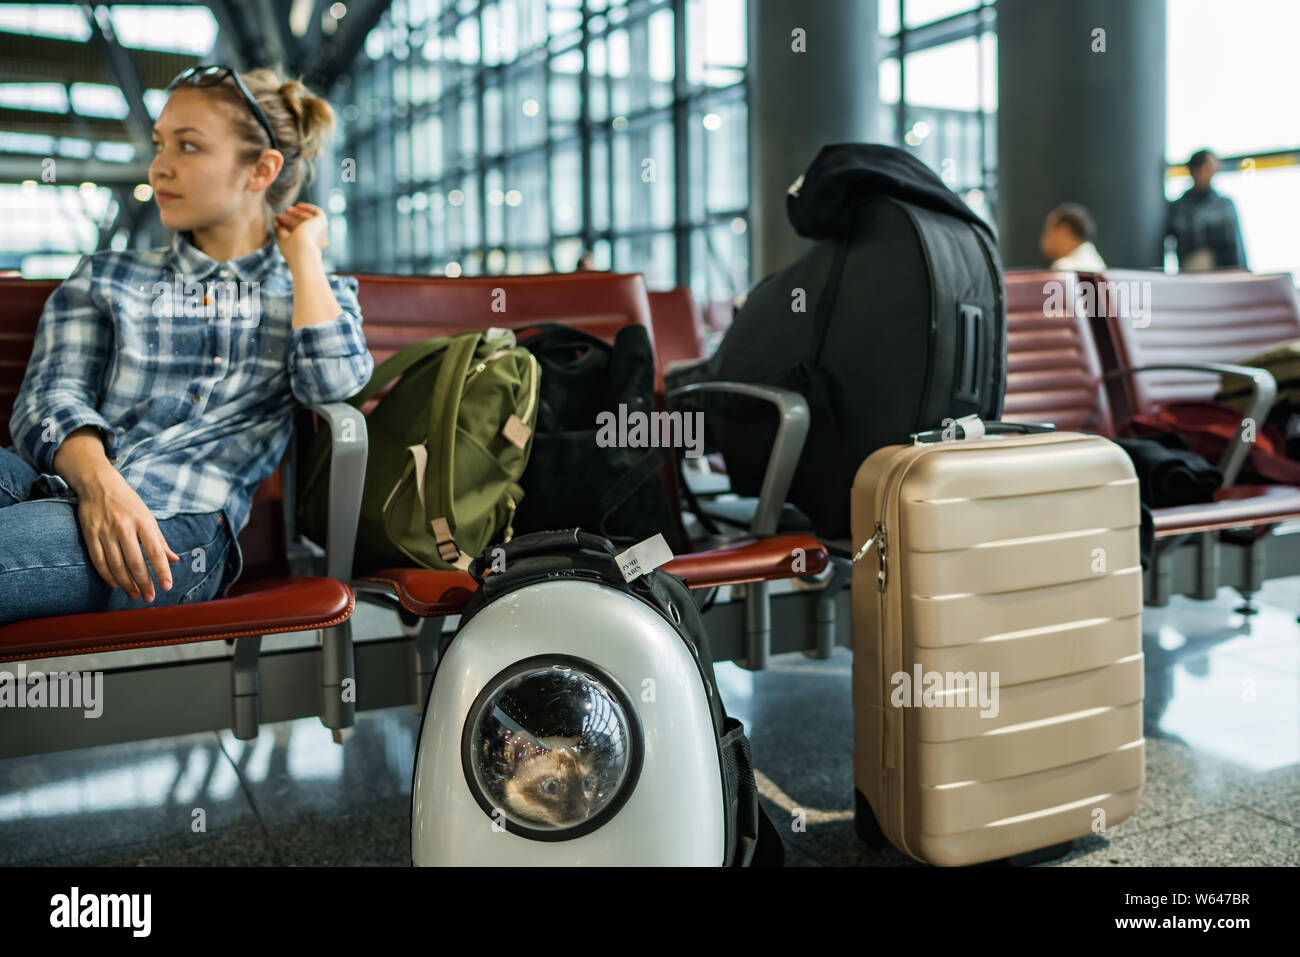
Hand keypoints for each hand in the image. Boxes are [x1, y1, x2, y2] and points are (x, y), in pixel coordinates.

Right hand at [76, 469, 178, 601]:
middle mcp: (124, 527)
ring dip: (126, 583)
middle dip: (144, 582)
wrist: (98, 484)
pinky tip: (115, 584)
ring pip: (116, 565)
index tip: (167, 587)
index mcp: (143, 522)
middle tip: (149, 597)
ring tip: (134, 595)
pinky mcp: (90, 534)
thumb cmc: (128, 503)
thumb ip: (160, 540)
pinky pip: (98, 560)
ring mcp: (105, 531)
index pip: (155, 551)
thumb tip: (174, 560)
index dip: (162, 571)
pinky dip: (107, 575)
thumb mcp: (148, 517)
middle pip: (135, 562)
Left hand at [274, 202, 328, 258]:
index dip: (289, 226)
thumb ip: (282, 233)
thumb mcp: (284, 240)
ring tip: (286, 210)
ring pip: (310, 219)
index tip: (278, 221)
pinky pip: (317, 212)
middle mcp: (319, 240)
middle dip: (293, 219)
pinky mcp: (322, 222)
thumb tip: (277, 225)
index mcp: (311, 247)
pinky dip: (308, 208)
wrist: (303, 250)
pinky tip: (298, 205)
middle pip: (305, 226)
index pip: (300, 234)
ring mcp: (322, 232)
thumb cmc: (292, 249)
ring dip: (298, 213)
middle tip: (282, 214)